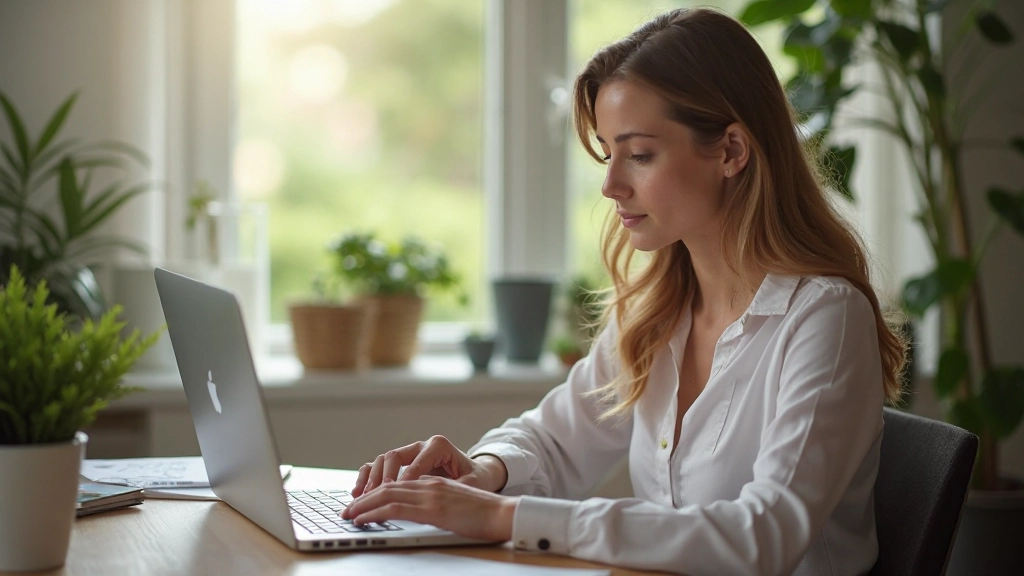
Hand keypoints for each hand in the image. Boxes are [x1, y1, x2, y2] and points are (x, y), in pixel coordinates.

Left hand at [341, 476, 517, 541]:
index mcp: (435, 483)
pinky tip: (363, 519)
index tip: (362, 505)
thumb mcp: (456, 506)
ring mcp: (430, 495)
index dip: (377, 494)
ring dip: (363, 505)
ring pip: (386, 495)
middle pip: (387, 487)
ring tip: (348, 515)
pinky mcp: (432, 508)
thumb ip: (438, 503)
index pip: (398, 485)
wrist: (504, 514)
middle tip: (347, 510)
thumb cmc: (486, 515)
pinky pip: (395, 508)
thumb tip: (420, 512)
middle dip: (364, 499)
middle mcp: (429, 485)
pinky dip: (374, 513)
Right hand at [352, 435, 506, 495]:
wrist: (476, 474)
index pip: (416, 463)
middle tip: (373, 496)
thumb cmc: (475, 478)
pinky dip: (367, 477)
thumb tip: (442, 494)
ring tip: (361, 495)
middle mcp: (420, 445)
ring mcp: (409, 453)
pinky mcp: (402, 462)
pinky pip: (379, 466)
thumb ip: (457, 486)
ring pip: (382, 460)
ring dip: (370, 478)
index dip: (404, 481)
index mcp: (438, 446)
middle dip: (382, 478)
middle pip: (394, 456)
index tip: (395, 497)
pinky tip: (359, 492)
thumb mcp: (472, 483)